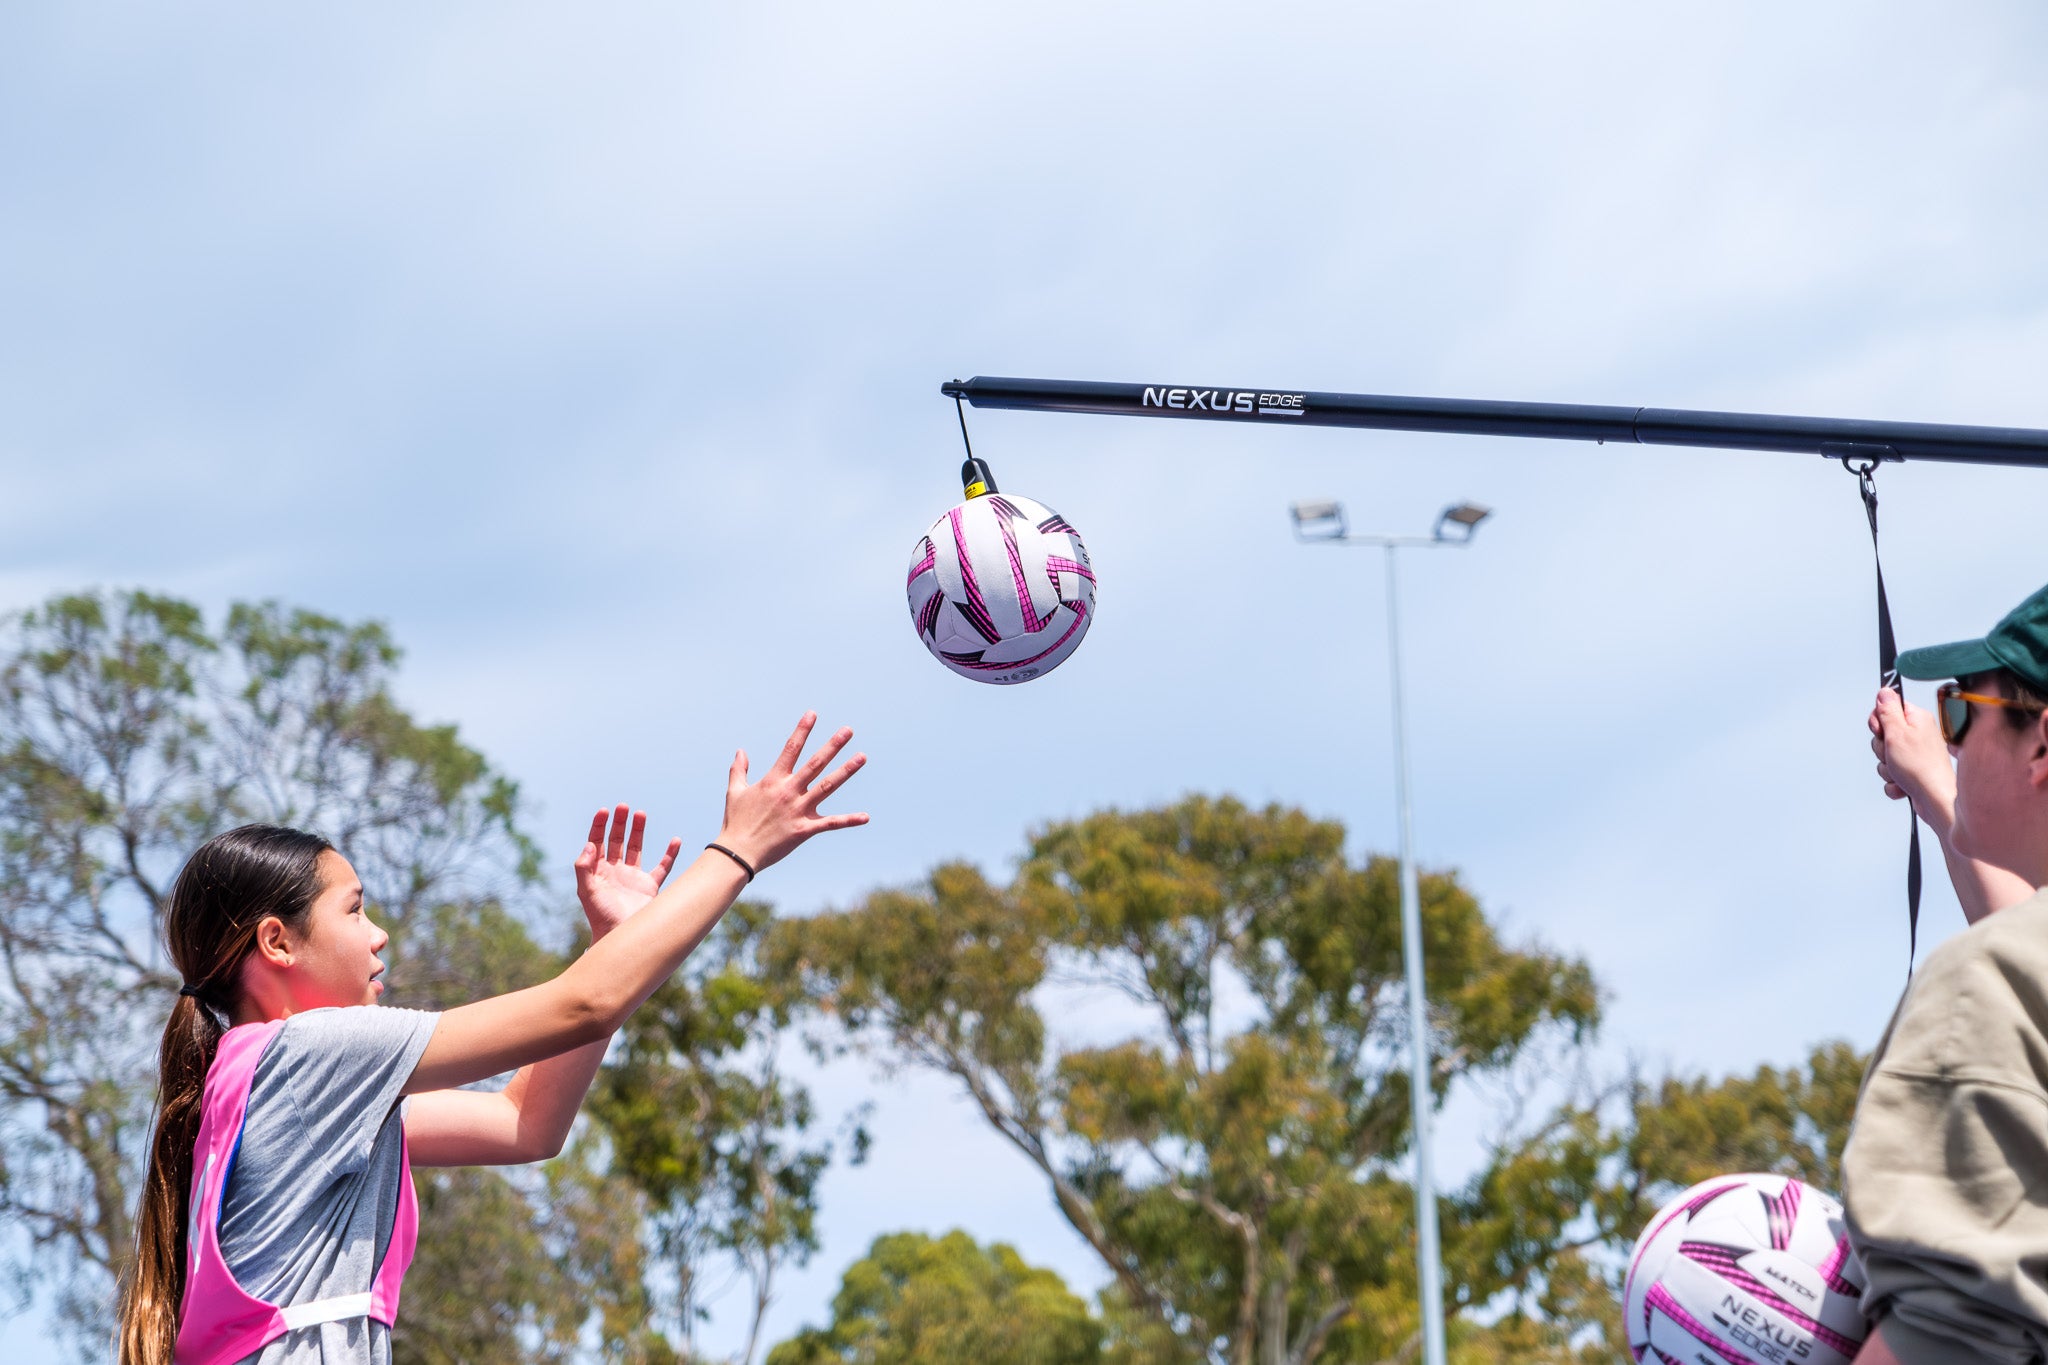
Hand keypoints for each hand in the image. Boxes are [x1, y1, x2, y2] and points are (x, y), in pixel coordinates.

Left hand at [574, 805, 681, 937]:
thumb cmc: (601, 916)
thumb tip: (590, 844)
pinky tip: (675, 840)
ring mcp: (633, 878)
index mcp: (598, 870)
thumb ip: (584, 867)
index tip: (604, 811)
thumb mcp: (587, 891)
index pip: (597, 842)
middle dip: (619, 823)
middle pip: (617, 840)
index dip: (599, 826)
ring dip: (638, 831)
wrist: (621, 937)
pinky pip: (662, 866)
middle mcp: (615, 871)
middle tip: (623, 806)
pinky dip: (670, 854)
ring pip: (637, 848)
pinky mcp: (649, 886)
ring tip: (641, 813)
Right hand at [718, 713, 868, 870]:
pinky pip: (831, 823)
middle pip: (815, 763)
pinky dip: (849, 820)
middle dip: (833, 745)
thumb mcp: (735, 792)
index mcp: (773, 780)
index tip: (813, 714)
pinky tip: (866, 817)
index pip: (790, 749)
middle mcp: (788, 791)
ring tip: (862, 757)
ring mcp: (798, 810)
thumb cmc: (735, 822)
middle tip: (848, 730)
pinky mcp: (804, 830)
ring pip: (827, 786)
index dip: (802, 730)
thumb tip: (740, 751)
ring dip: (846, 771)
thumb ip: (738, 770)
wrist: (738, 853)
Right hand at [1869, 688, 1953, 819]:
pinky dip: (1893, 782)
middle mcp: (1918, 734)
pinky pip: (1891, 774)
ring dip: (1887, 768)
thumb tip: (1885, 690)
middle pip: (1883, 734)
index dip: (1878, 721)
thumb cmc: (1920, 767)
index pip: (1888, 708)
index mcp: (1917, 719)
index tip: (1882, 732)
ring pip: (1885, 756)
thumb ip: (1888, 710)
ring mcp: (1916, 754)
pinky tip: (1904, 785)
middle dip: (1881, 748)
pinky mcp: (1913, 772)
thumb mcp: (1897, 733)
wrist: (1935, 800)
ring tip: (1901, 772)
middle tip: (1893, 754)